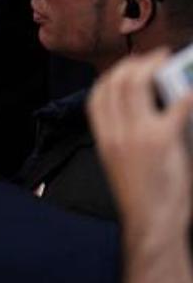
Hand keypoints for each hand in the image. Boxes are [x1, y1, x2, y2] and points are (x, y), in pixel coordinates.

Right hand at [89, 48, 192, 236]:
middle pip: (118, 83)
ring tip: (168, 62)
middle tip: (155, 57)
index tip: (128, 68)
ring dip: (154, 67)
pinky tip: (192, 90)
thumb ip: (125, 137)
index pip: (99, 94)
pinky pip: (174, 107)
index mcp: (103, 138)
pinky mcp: (160, 141)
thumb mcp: (120, 164)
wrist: (152, 224)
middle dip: (136, 63)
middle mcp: (116, 132)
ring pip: (137, 85)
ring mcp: (136, 134)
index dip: (113, 75)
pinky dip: (185, 94)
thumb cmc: (142, 198)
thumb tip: (146, 113)